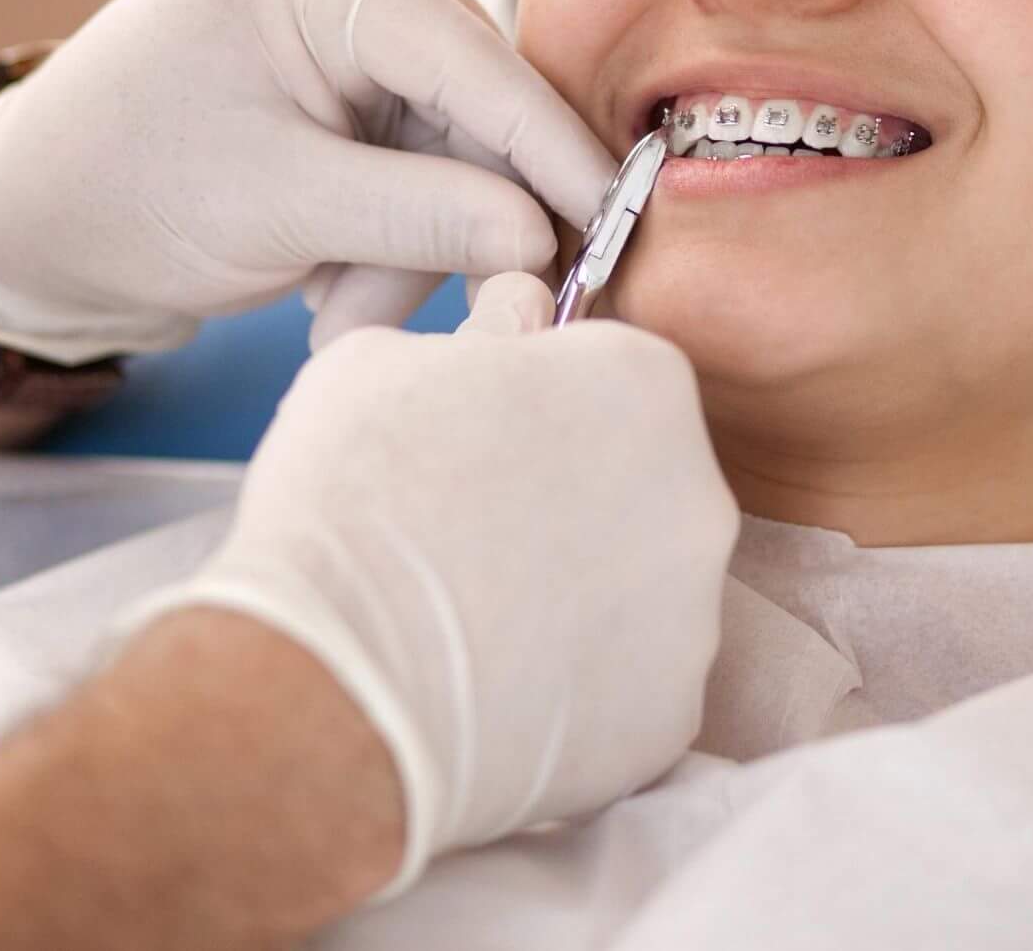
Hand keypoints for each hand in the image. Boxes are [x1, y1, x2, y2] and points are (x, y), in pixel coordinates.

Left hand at [0, 0, 616, 360]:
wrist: (29, 220)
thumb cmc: (120, 193)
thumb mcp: (276, 211)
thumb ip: (421, 219)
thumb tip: (543, 239)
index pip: (467, 52)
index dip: (549, 145)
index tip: (619, 219)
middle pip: (473, 101)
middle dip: (452, 222)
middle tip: (409, 320)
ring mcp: (355, 1)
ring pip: (459, 140)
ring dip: (415, 246)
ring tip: (332, 317)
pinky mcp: (359, 60)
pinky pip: (429, 152)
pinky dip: (396, 233)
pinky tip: (331, 282)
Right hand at [112, 274, 738, 896]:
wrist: (332, 687)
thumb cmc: (351, 501)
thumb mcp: (390, 358)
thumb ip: (487, 328)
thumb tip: (522, 312)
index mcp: (647, 382)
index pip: (610, 375)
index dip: (537, 406)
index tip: (476, 440)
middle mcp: (700, 494)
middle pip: (638, 483)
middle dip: (569, 501)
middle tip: (469, 534)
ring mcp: (695, 615)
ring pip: (638, 590)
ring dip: (576, 596)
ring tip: (473, 619)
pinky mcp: (669, 720)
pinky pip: (629, 688)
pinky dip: (574, 689)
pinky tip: (496, 689)